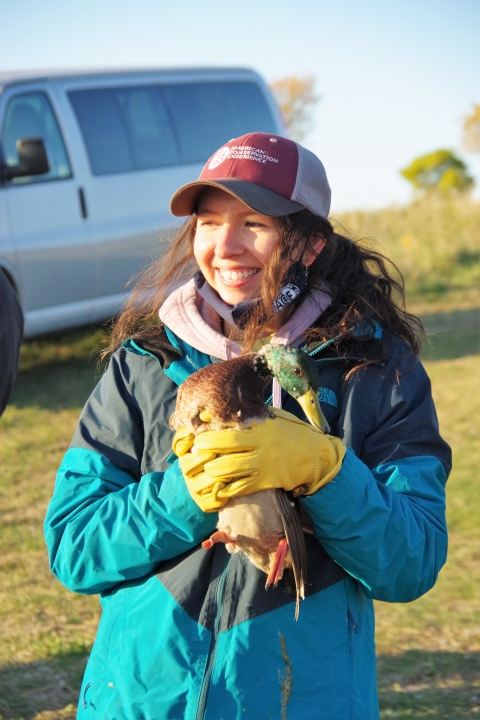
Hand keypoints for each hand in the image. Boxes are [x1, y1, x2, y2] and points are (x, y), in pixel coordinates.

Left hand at [172, 409, 345, 511]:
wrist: (314, 456)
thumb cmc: (291, 433)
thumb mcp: (272, 419)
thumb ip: (251, 418)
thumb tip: (223, 414)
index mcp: (259, 427)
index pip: (228, 427)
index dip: (209, 430)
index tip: (198, 431)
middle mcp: (259, 445)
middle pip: (223, 447)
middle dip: (205, 449)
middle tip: (196, 450)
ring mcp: (262, 465)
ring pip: (228, 469)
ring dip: (212, 470)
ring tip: (207, 468)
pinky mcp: (265, 482)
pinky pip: (239, 488)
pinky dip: (225, 489)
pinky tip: (218, 486)